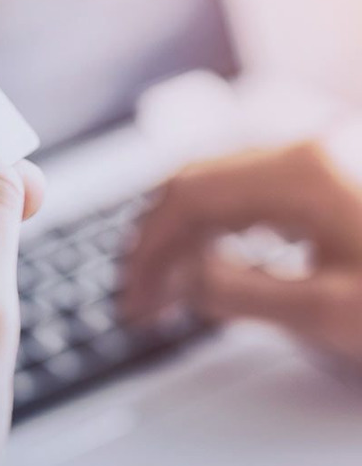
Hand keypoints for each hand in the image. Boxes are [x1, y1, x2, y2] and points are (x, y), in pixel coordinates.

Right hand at [122, 142, 361, 365]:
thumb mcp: (331, 313)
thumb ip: (240, 293)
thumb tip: (174, 284)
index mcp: (301, 174)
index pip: (189, 197)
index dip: (148, 247)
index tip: (132, 296)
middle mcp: (304, 153)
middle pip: (197, 183)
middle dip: (159, 240)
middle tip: (142, 297)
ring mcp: (320, 160)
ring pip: (221, 184)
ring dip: (186, 232)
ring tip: (171, 285)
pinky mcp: (333, 178)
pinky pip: (253, 191)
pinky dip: (221, 226)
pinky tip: (220, 259)